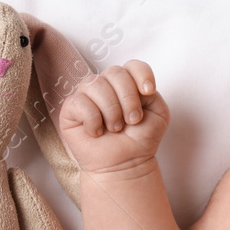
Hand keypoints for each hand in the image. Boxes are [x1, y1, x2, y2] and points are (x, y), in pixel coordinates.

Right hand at [58, 61, 170, 177]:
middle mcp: (105, 85)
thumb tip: (137, 86)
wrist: (126, 164)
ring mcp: (87, 95)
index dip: (142, 74)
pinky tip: (98, 132)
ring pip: (97, 85)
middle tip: (132, 120)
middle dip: (128, 99)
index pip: (133, 65)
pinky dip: (94, 120)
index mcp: (127, 83)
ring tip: (115, 129)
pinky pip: (81, 103)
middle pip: (115, 72)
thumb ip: (153, 95)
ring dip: (112, 111)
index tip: (148, 92)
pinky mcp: (71, 109)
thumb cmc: (140, 139)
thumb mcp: (159, 114)